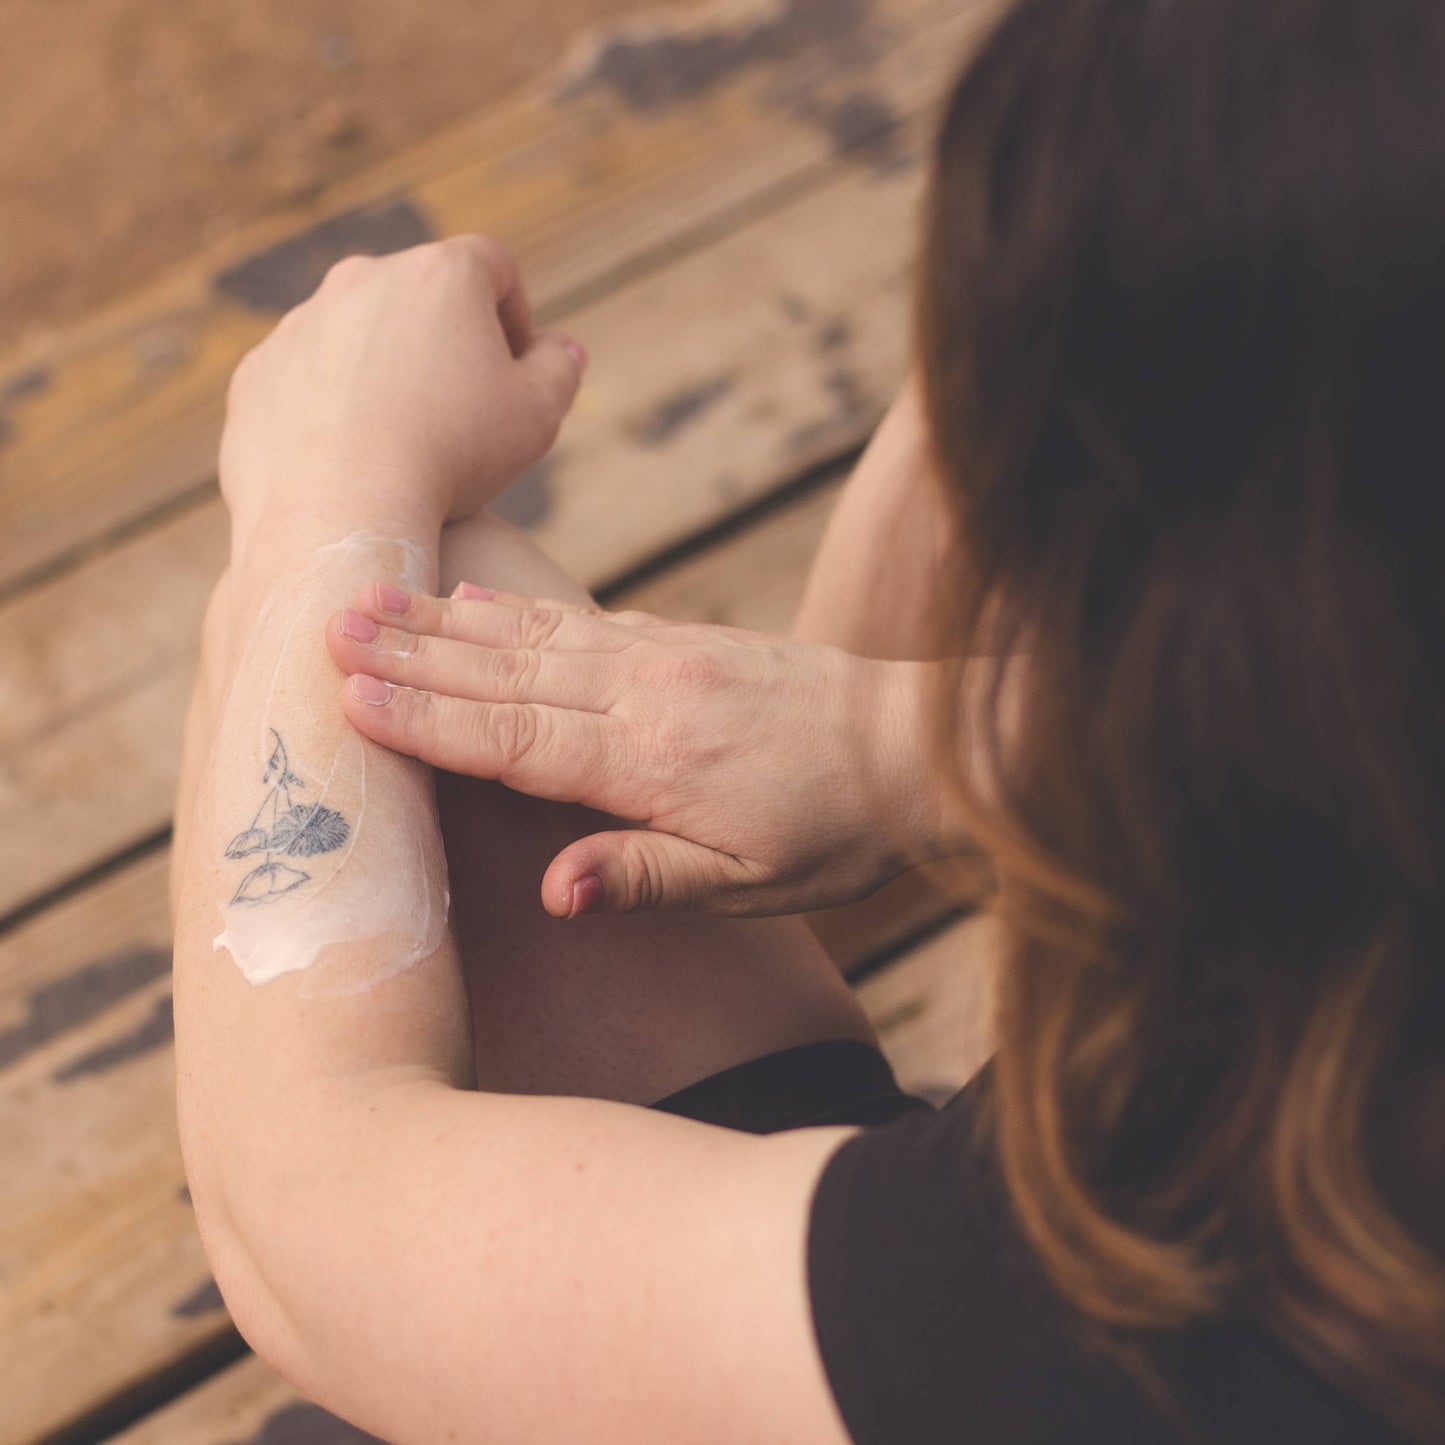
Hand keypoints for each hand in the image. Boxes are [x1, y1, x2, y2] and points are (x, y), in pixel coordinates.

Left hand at [219, 235, 584, 537]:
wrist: (341, 512)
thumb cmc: (453, 456)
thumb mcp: (538, 415)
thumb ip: (561, 369)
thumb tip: (562, 348)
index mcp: (439, 275)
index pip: (493, 268)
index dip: (514, 314)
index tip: (515, 367)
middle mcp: (361, 279)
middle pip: (418, 297)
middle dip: (444, 343)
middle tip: (463, 410)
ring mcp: (299, 324)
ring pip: (357, 338)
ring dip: (384, 374)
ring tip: (404, 442)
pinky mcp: (256, 373)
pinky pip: (305, 381)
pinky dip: (330, 409)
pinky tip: (353, 461)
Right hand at [324, 586, 954, 916]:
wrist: (920, 746)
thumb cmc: (839, 833)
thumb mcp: (756, 887)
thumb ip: (650, 878)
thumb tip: (555, 891)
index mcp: (653, 761)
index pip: (516, 738)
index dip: (429, 720)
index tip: (349, 697)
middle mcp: (647, 694)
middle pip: (507, 671)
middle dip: (413, 651)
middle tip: (326, 624)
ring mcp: (664, 658)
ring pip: (535, 635)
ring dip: (448, 618)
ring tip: (375, 596)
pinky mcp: (682, 641)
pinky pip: (583, 619)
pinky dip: (521, 608)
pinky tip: (478, 598)